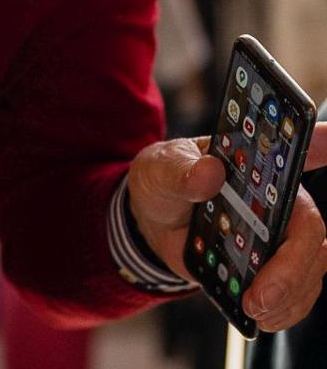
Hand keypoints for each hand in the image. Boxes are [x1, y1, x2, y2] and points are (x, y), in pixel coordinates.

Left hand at [128, 122, 326, 331]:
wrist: (150, 220)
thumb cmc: (162, 182)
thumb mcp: (160, 170)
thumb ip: (180, 171)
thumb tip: (208, 172)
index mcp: (256, 164)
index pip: (300, 150)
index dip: (322, 142)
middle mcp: (279, 198)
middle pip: (310, 231)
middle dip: (293, 266)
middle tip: (262, 293)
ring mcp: (279, 234)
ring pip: (311, 267)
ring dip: (289, 295)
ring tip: (256, 310)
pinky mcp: (272, 265)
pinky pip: (298, 291)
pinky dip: (286, 309)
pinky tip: (263, 317)